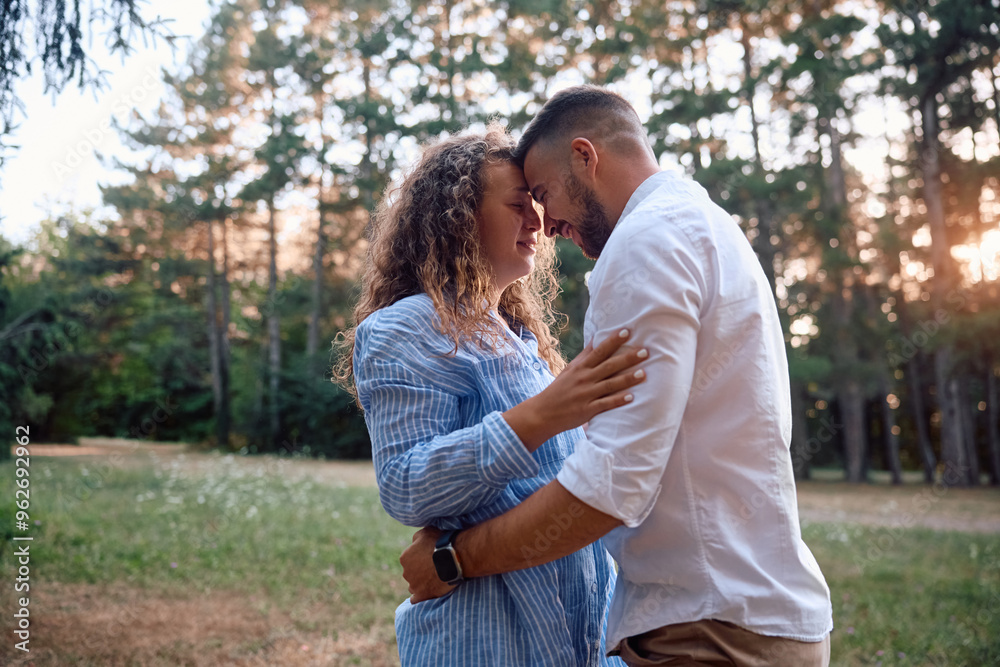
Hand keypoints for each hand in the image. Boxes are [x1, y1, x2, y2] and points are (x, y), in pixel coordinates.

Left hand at [400, 526, 454, 602]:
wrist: (453, 557)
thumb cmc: (440, 542)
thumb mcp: (425, 532)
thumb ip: (416, 539)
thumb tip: (415, 543)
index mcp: (405, 557)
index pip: (409, 559)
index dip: (420, 558)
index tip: (430, 557)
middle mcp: (406, 572)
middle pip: (412, 573)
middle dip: (420, 571)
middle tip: (434, 568)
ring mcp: (413, 585)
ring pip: (414, 585)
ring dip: (421, 583)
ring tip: (435, 579)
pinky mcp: (422, 595)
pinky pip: (416, 599)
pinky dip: (420, 596)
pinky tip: (427, 592)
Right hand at [503, 329, 647, 450]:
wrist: (543, 412)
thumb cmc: (560, 389)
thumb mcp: (570, 369)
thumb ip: (585, 355)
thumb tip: (596, 338)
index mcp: (580, 367)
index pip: (599, 351)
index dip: (613, 341)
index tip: (627, 331)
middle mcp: (584, 379)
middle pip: (609, 366)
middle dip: (627, 358)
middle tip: (645, 352)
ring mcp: (586, 395)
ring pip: (610, 385)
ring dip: (627, 379)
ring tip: (644, 373)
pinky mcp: (587, 410)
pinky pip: (605, 404)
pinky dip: (617, 401)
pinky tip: (631, 397)